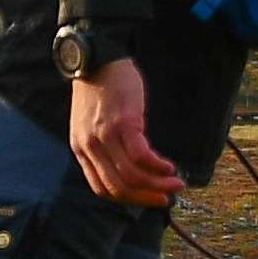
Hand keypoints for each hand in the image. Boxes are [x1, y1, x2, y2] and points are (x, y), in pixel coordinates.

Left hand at [67, 57, 181, 207]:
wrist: (97, 59)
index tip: (147, 198)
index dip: (128, 198)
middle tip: (166, 199)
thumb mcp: (90, 124)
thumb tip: (128, 167)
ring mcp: (106, 136)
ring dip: (158, 185)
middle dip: (146, 198)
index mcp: (81, 149)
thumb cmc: (98, 89)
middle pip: (119, 187)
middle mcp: (91, 147)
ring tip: (176, 184)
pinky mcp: (123, 123)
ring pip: (132, 175)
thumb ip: (102, 146)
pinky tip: (169, 166)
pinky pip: (142, 156)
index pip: (102, 188)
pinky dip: (158, 166)